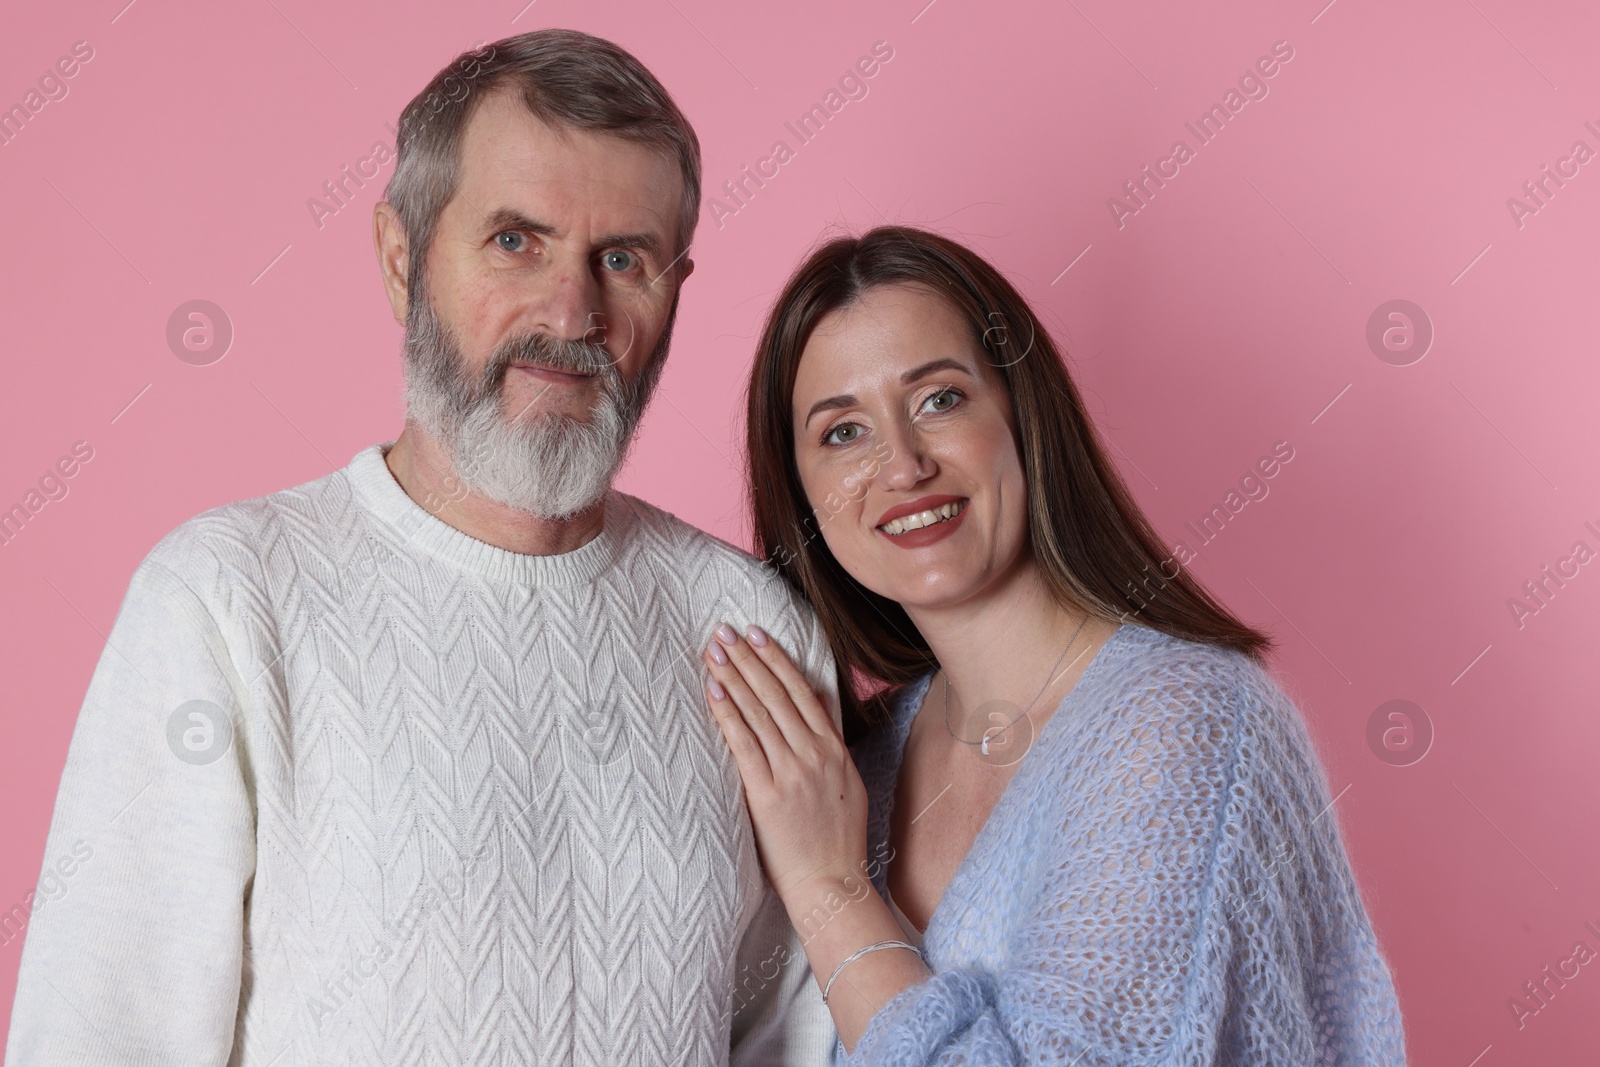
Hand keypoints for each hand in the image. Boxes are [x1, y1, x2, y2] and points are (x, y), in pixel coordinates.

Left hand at [702, 623, 869, 908]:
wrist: (833, 885)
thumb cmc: (838, 841)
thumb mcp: (848, 784)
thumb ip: (832, 744)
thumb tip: (820, 703)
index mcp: (834, 750)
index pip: (802, 692)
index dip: (777, 660)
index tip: (757, 634)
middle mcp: (814, 754)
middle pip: (776, 694)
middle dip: (748, 658)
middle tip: (724, 630)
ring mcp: (792, 772)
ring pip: (759, 712)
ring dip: (734, 677)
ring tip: (713, 650)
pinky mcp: (768, 794)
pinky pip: (745, 744)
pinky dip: (728, 714)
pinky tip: (714, 690)